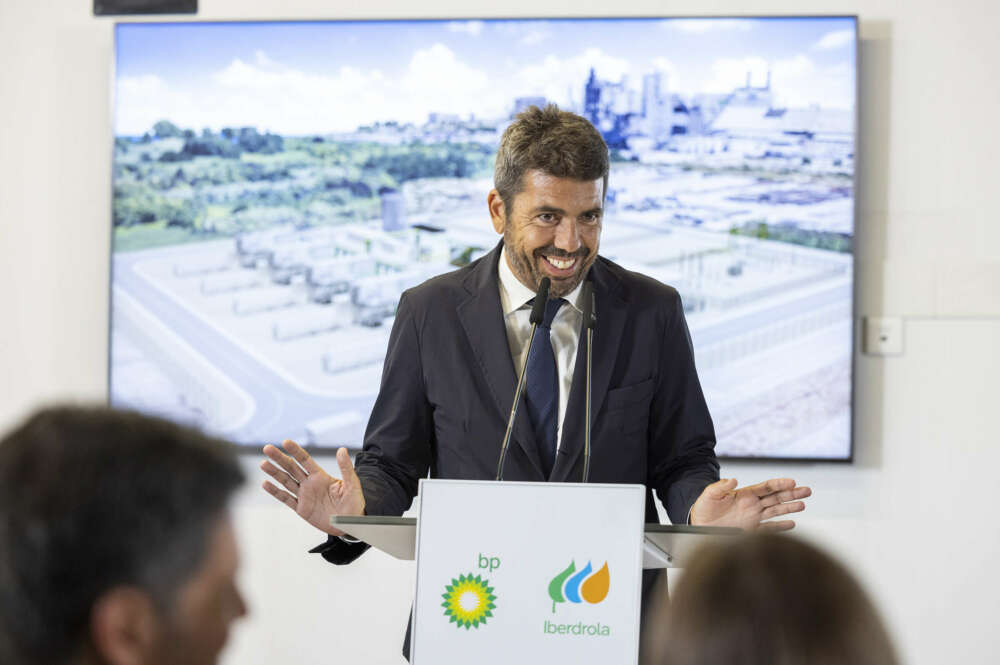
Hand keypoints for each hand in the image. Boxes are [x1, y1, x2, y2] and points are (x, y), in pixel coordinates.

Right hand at [260, 440, 365, 536]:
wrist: (350, 524)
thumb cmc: (354, 503)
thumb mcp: (352, 484)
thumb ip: (346, 468)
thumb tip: (342, 449)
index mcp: (321, 476)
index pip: (305, 460)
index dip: (295, 451)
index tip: (286, 442)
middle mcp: (310, 484)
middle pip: (291, 468)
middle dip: (279, 458)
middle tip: (267, 448)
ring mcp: (304, 496)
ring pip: (286, 481)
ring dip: (274, 473)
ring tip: (263, 463)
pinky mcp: (301, 509)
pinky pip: (286, 499)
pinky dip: (275, 492)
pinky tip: (265, 484)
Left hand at [689, 478, 810, 531]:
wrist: (699, 525)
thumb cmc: (704, 508)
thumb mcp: (710, 494)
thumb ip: (721, 486)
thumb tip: (733, 480)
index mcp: (744, 494)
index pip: (766, 487)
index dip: (779, 484)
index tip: (792, 482)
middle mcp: (752, 505)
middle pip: (776, 497)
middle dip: (791, 494)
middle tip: (807, 490)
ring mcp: (753, 517)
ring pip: (775, 511)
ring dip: (789, 508)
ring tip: (803, 504)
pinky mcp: (750, 531)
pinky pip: (768, 529)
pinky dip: (780, 527)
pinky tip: (792, 524)